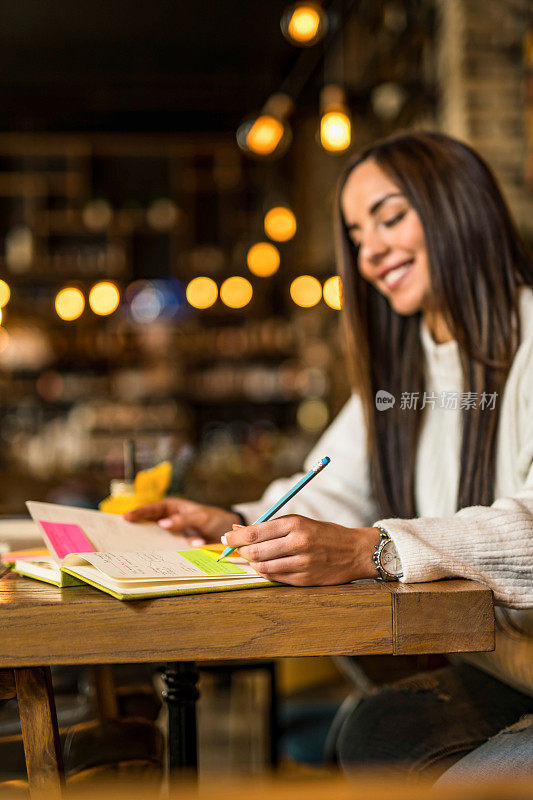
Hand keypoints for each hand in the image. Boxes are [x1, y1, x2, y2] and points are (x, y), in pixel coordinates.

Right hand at [124, 499, 240, 545]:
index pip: (152, 509)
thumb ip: (183, 520)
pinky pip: (167, 550)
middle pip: (149, 525)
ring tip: (135, 551)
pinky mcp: (178, 546)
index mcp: (171, 507)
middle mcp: (169, 519)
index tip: (125, 518)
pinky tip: (155, 559)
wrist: (228, 533)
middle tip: (122, 538)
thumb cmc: (214, 518)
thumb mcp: (200, 517)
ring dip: (149, 545)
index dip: (138, 513)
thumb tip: (162, 524)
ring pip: (157, 539)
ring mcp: (172, 534)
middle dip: (137, 531)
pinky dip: (162, 554)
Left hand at [222, 515, 380, 585]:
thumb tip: (238, 530)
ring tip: (253, 557)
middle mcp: (298, 543)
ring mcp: (302, 563)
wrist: (355, 551)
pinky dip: (266, 572)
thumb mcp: (299, 522)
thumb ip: (270, 526)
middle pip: (255, 551)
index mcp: (295, 524)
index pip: (255, 532)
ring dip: (253, 563)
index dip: (235, 537)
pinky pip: (276, 578)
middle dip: (241, 551)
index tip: (225, 538)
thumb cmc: (323, 533)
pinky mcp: (305, 580)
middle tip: (236, 549)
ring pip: (263, 567)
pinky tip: (267, 566)